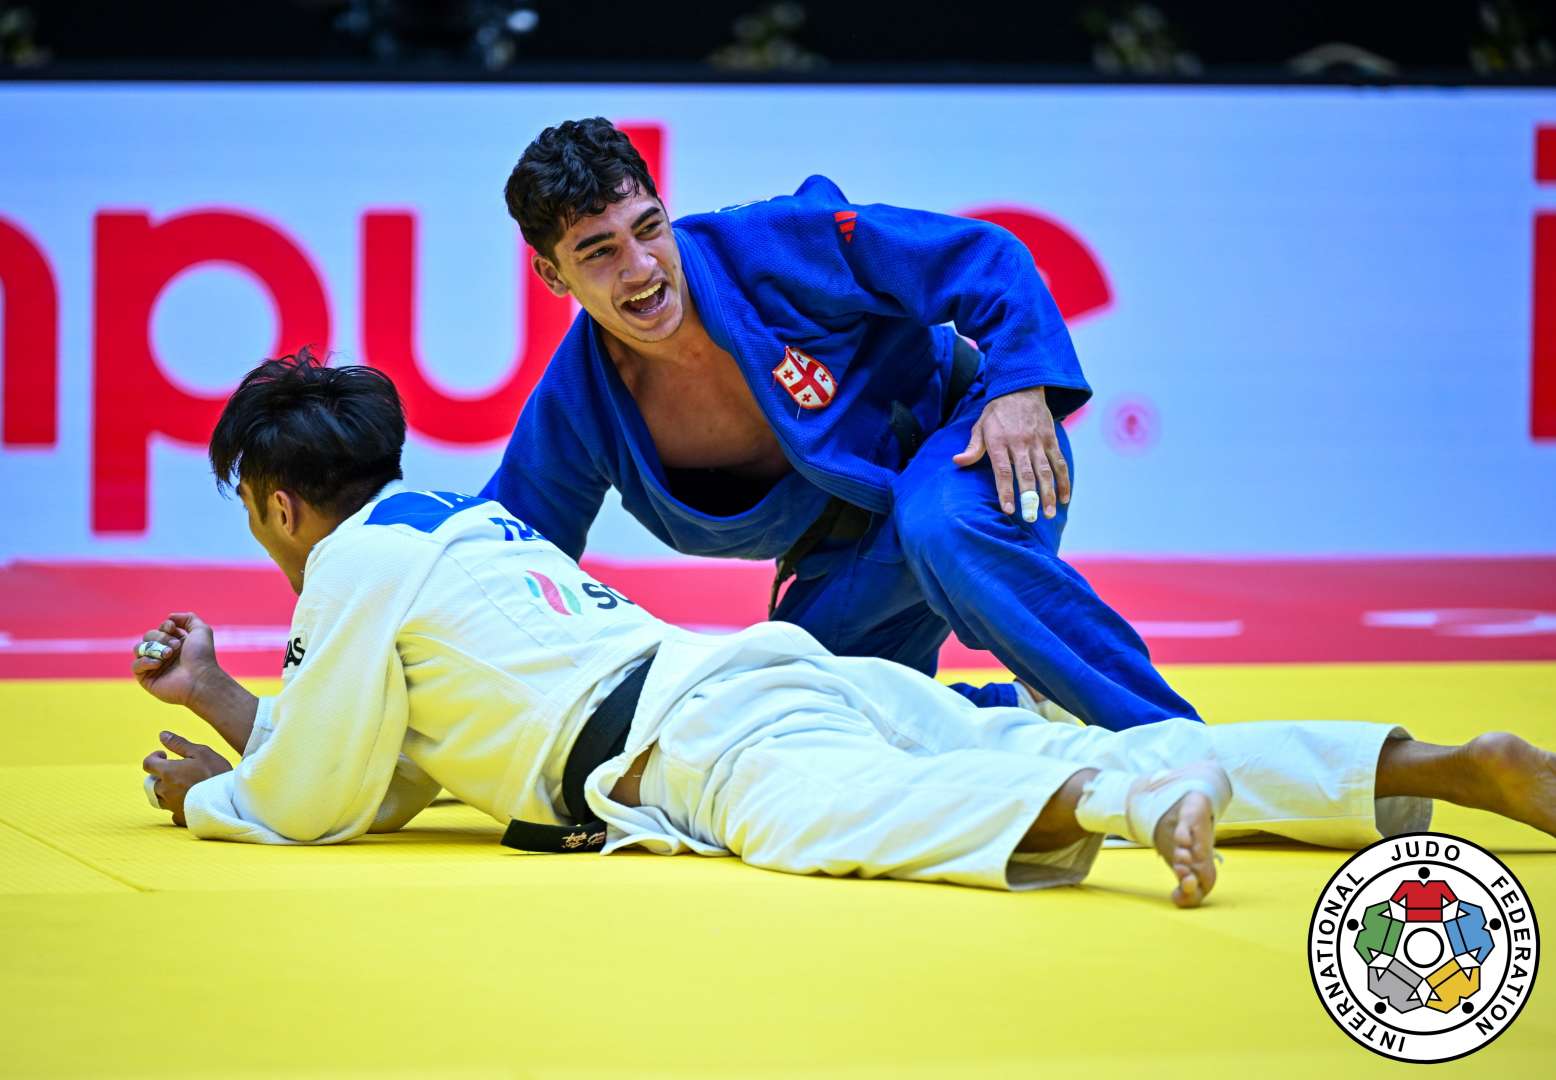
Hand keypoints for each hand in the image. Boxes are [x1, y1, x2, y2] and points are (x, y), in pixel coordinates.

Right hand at [132, 612, 222, 707]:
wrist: (199, 679)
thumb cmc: (202, 656)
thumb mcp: (201, 630)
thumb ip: (188, 618)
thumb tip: (169, 617)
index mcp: (175, 643)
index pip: (160, 628)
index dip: (165, 626)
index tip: (173, 629)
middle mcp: (164, 654)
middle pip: (148, 636)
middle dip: (161, 638)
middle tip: (175, 647)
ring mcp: (154, 666)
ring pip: (139, 648)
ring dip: (153, 648)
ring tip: (168, 655)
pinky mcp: (146, 678)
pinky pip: (136, 665)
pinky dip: (145, 661)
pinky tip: (158, 664)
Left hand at [143, 731, 231, 826]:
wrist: (228, 799)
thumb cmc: (215, 773)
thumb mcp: (201, 752)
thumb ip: (179, 744)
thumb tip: (162, 735)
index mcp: (168, 772)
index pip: (148, 764)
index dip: (154, 757)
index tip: (165, 755)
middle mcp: (165, 790)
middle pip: (152, 782)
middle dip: (161, 776)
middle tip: (180, 772)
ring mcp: (171, 805)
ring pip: (160, 798)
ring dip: (167, 791)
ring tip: (185, 786)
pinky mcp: (180, 817)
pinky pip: (172, 812)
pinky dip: (177, 806)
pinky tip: (190, 801)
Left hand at [951, 387, 1070, 520]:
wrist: (1021, 388)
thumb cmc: (997, 413)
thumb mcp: (980, 426)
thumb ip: (972, 448)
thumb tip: (957, 462)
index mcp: (999, 442)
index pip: (1003, 471)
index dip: (1005, 491)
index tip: (1008, 509)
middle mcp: (1020, 443)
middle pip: (1026, 474)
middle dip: (1029, 497)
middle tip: (1031, 517)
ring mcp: (1038, 441)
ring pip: (1045, 471)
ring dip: (1049, 493)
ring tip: (1050, 513)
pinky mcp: (1051, 439)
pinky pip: (1059, 462)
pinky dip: (1063, 480)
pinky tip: (1065, 497)